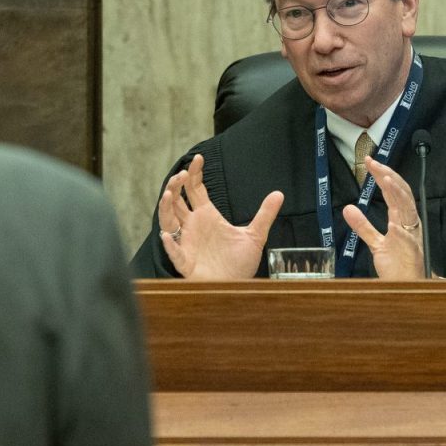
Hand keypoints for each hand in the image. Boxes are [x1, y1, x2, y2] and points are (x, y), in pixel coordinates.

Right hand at [159, 153, 283, 279]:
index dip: (193, 174)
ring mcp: (187, 242)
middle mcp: (194, 226)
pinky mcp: (185, 261)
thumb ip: (265, 214)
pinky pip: (174, 251)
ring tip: (169, 194)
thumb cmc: (239, 263)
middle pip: (177, 200)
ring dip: (166, 207)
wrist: (236, 287)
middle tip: (181, 174)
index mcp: (207, 216)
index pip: (195, 189)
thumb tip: (279, 193)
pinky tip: (168, 236)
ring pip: (169, 221)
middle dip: (176, 185)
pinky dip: (169, 243)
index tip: (198, 159)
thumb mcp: (255, 235)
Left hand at [341, 155, 424, 280]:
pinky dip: (401, 227)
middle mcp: (409, 223)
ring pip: (407, 209)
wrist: (406, 287)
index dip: (383, 176)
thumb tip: (348, 208)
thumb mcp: (376, 242)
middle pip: (402, 193)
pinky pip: (407, 237)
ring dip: (396, 193)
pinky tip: (393, 222)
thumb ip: (363, 225)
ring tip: (384, 179)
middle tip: (374, 163)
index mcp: (403, 219)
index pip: (393, 192)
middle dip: (388, 176)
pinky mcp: (410, 251)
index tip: (370, 163)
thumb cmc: (396, 266)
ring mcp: (411, 235)